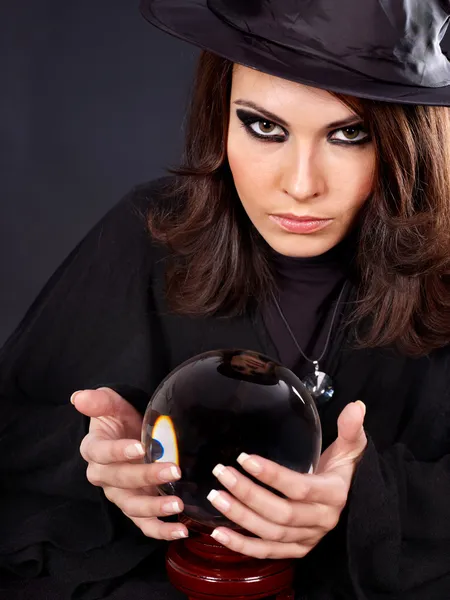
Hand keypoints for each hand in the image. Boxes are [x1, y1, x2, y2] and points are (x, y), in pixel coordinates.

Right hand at [71, 387, 187, 539]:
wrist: (129, 432)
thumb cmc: (119, 418)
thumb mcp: (110, 404)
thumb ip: (98, 401)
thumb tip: (79, 397)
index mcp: (94, 450)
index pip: (102, 453)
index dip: (119, 451)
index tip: (139, 447)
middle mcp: (103, 476)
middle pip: (120, 480)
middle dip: (146, 477)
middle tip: (173, 470)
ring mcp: (119, 494)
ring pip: (132, 506)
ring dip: (154, 508)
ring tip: (178, 504)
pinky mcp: (135, 508)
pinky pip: (144, 524)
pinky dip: (161, 530)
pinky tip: (180, 530)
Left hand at [206, 401, 366, 558]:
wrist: (348, 499)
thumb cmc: (342, 469)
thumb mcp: (350, 448)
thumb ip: (350, 428)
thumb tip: (356, 406)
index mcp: (333, 495)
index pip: (299, 489)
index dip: (272, 476)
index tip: (245, 459)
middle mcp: (321, 521)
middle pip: (281, 513)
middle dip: (248, 494)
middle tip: (222, 473)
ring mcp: (308, 539)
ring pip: (271, 534)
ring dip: (240, 517)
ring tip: (216, 496)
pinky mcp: (296, 550)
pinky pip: (267, 553)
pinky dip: (242, 546)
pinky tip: (219, 533)